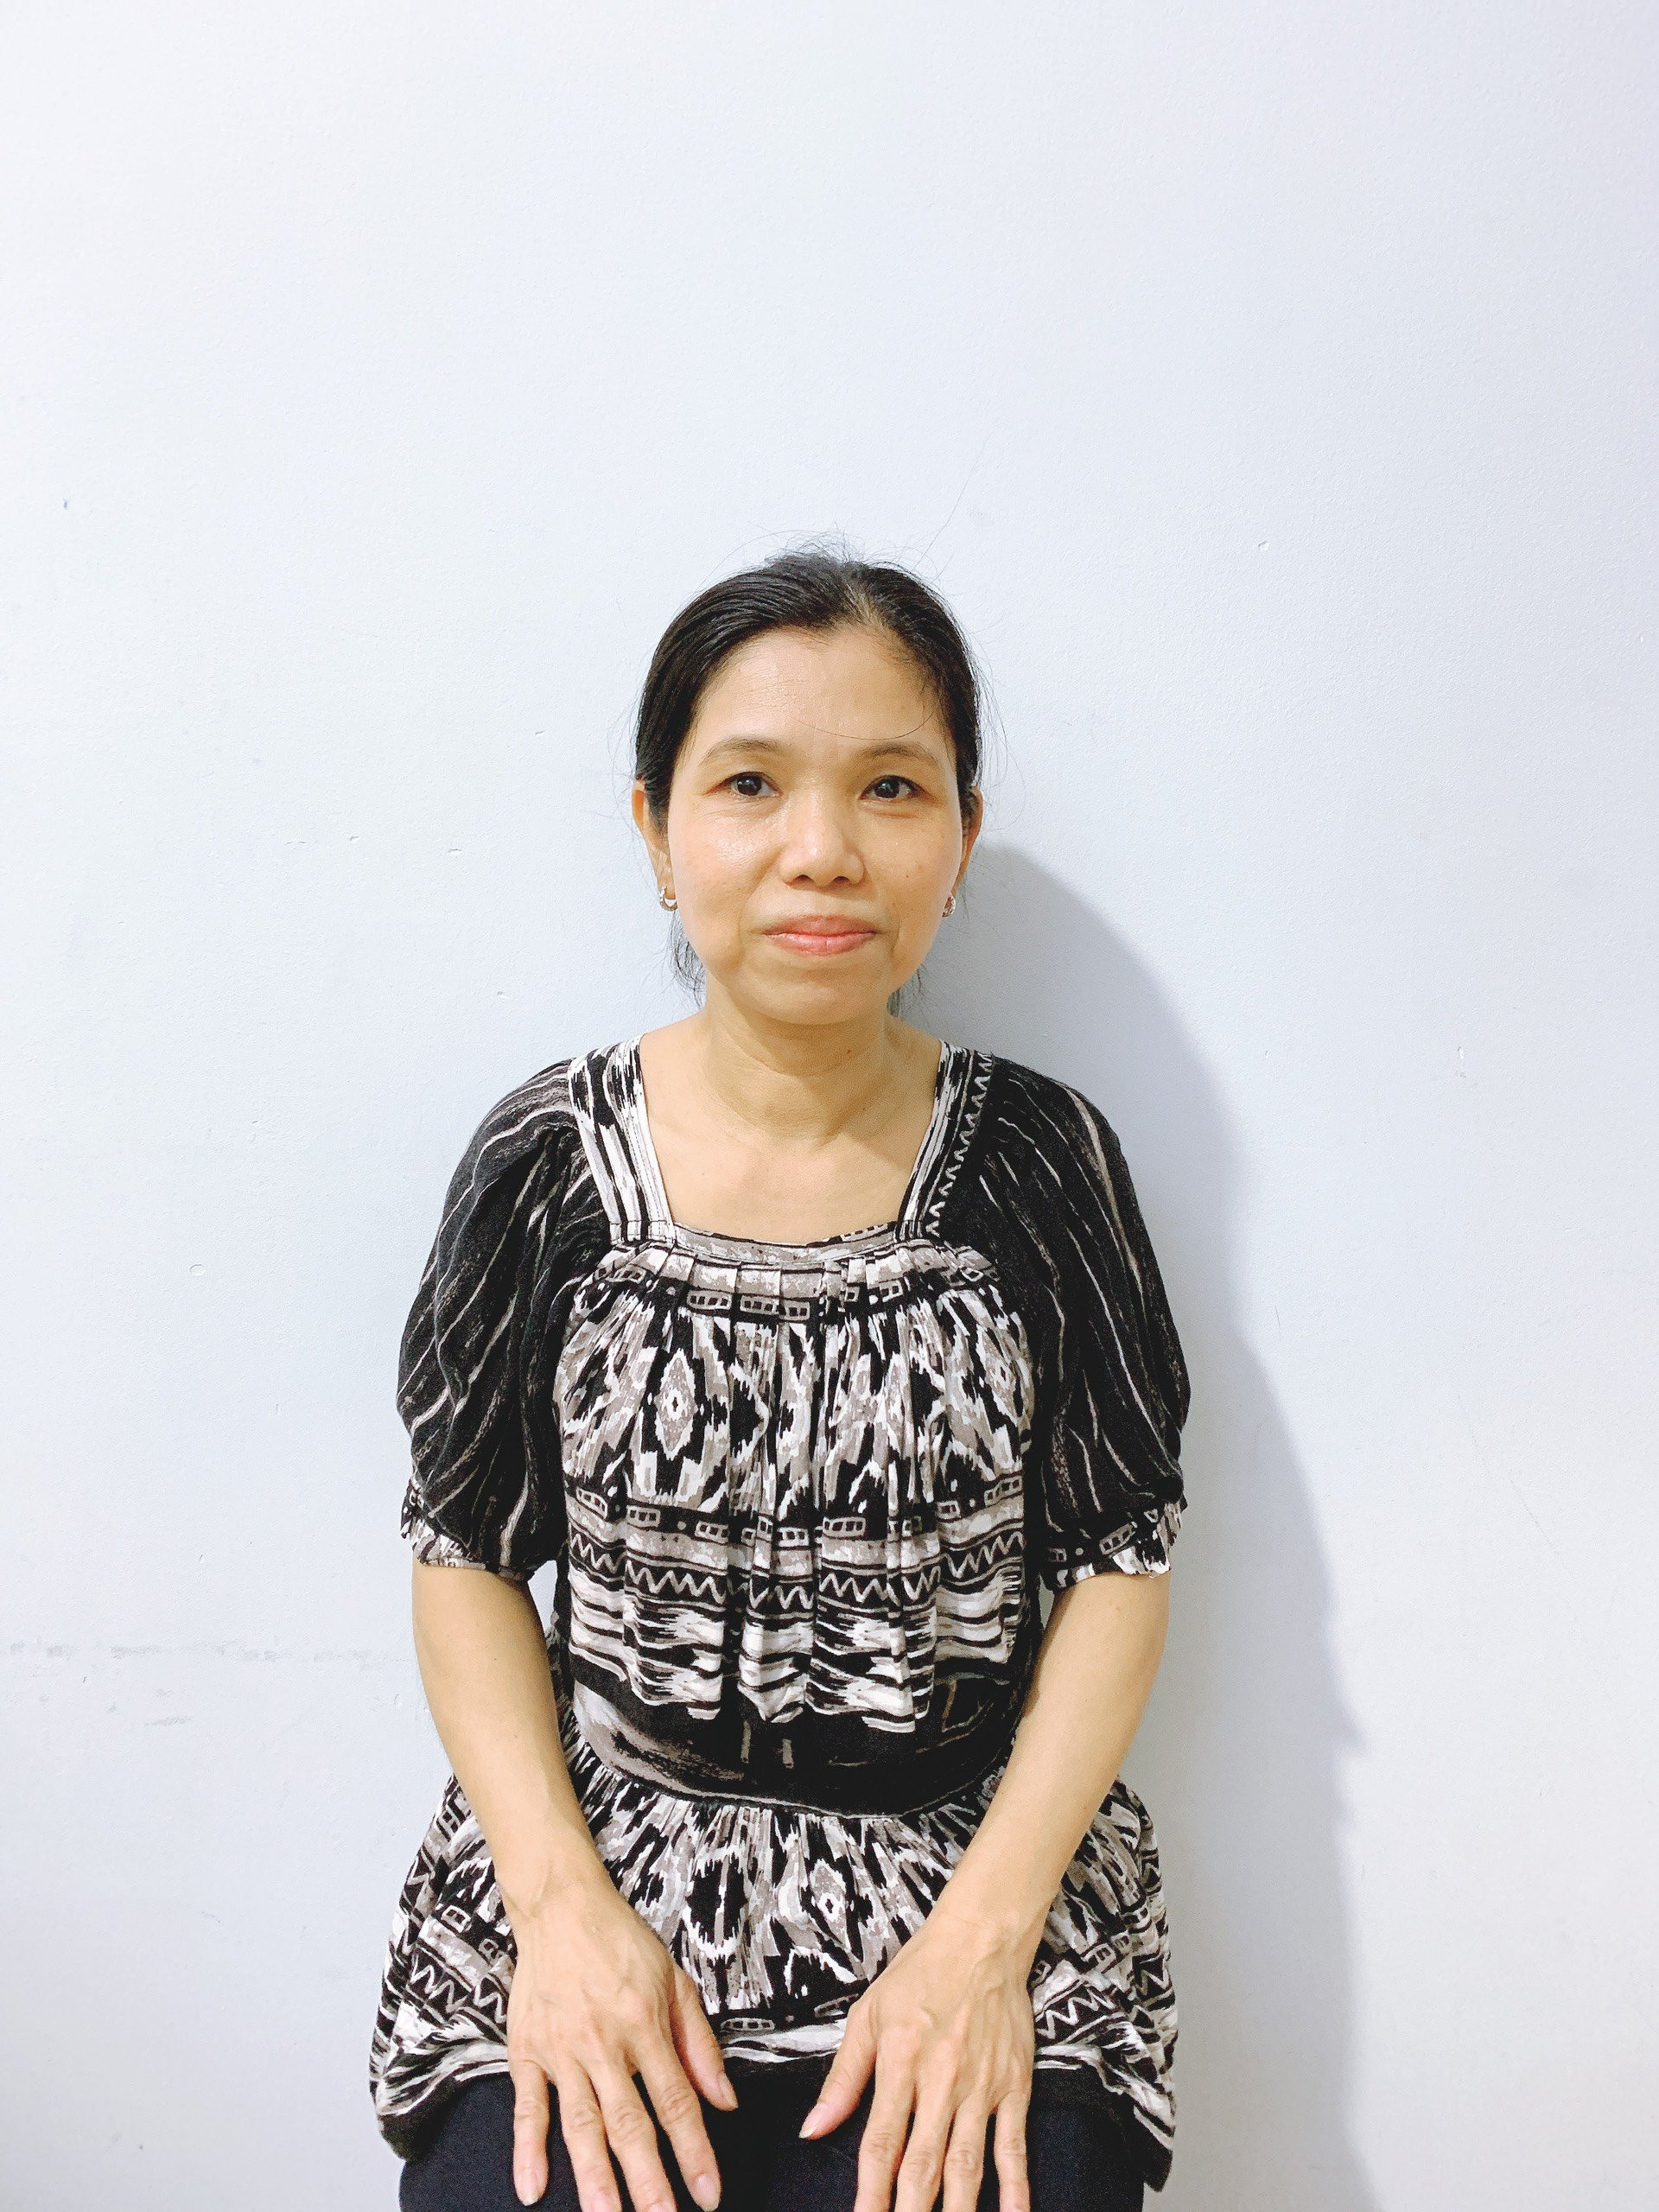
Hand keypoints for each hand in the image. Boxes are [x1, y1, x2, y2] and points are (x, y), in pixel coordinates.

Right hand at [505, 1872, 737, 2211]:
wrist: (561, 1906)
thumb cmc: (622, 1942)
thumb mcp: (675, 1980)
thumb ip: (700, 2044)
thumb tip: (725, 2101)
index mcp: (646, 2023)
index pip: (676, 2101)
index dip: (695, 2152)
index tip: (708, 2195)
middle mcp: (605, 2041)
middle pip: (629, 2123)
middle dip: (648, 2181)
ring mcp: (562, 2048)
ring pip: (581, 2123)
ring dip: (595, 2178)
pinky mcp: (527, 2050)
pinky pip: (528, 2106)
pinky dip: (527, 2149)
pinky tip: (533, 2189)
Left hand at [798, 1904, 1038, 2211]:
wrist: (982, 1938)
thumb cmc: (920, 1972)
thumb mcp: (868, 2014)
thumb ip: (843, 2077)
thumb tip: (813, 2128)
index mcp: (899, 2061)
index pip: (881, 2144)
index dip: (870, 2195)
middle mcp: (941, 2079)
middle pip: (923, 2165)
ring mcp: (981, 2086)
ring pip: (967, 2164)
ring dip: (956, 2211)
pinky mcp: (1014, 2085)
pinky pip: (1013, 2146)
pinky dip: (1014, 2187)